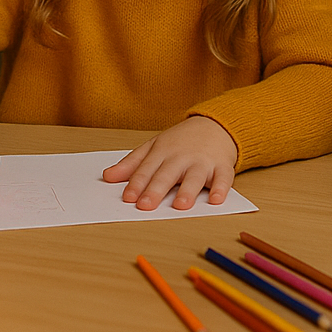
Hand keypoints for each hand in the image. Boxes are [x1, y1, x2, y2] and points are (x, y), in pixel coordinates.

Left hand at [101, 115, 238, 210]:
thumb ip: (132, 164)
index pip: (146, 169)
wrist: (215, 126)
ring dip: (188, 191)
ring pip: (194, 177)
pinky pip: (223, 178)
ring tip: (180, 205)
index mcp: (162, 152)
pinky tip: (216, 199)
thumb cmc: (181, 141)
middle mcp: (182, 157)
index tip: (128, 197)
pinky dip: (221, 188)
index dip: (137, 183)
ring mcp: (203, 162)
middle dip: (156, 190)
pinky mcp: (222, 167)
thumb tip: (107, 176)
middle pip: (167, 175)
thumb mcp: (154, 147)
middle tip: (146, 205)